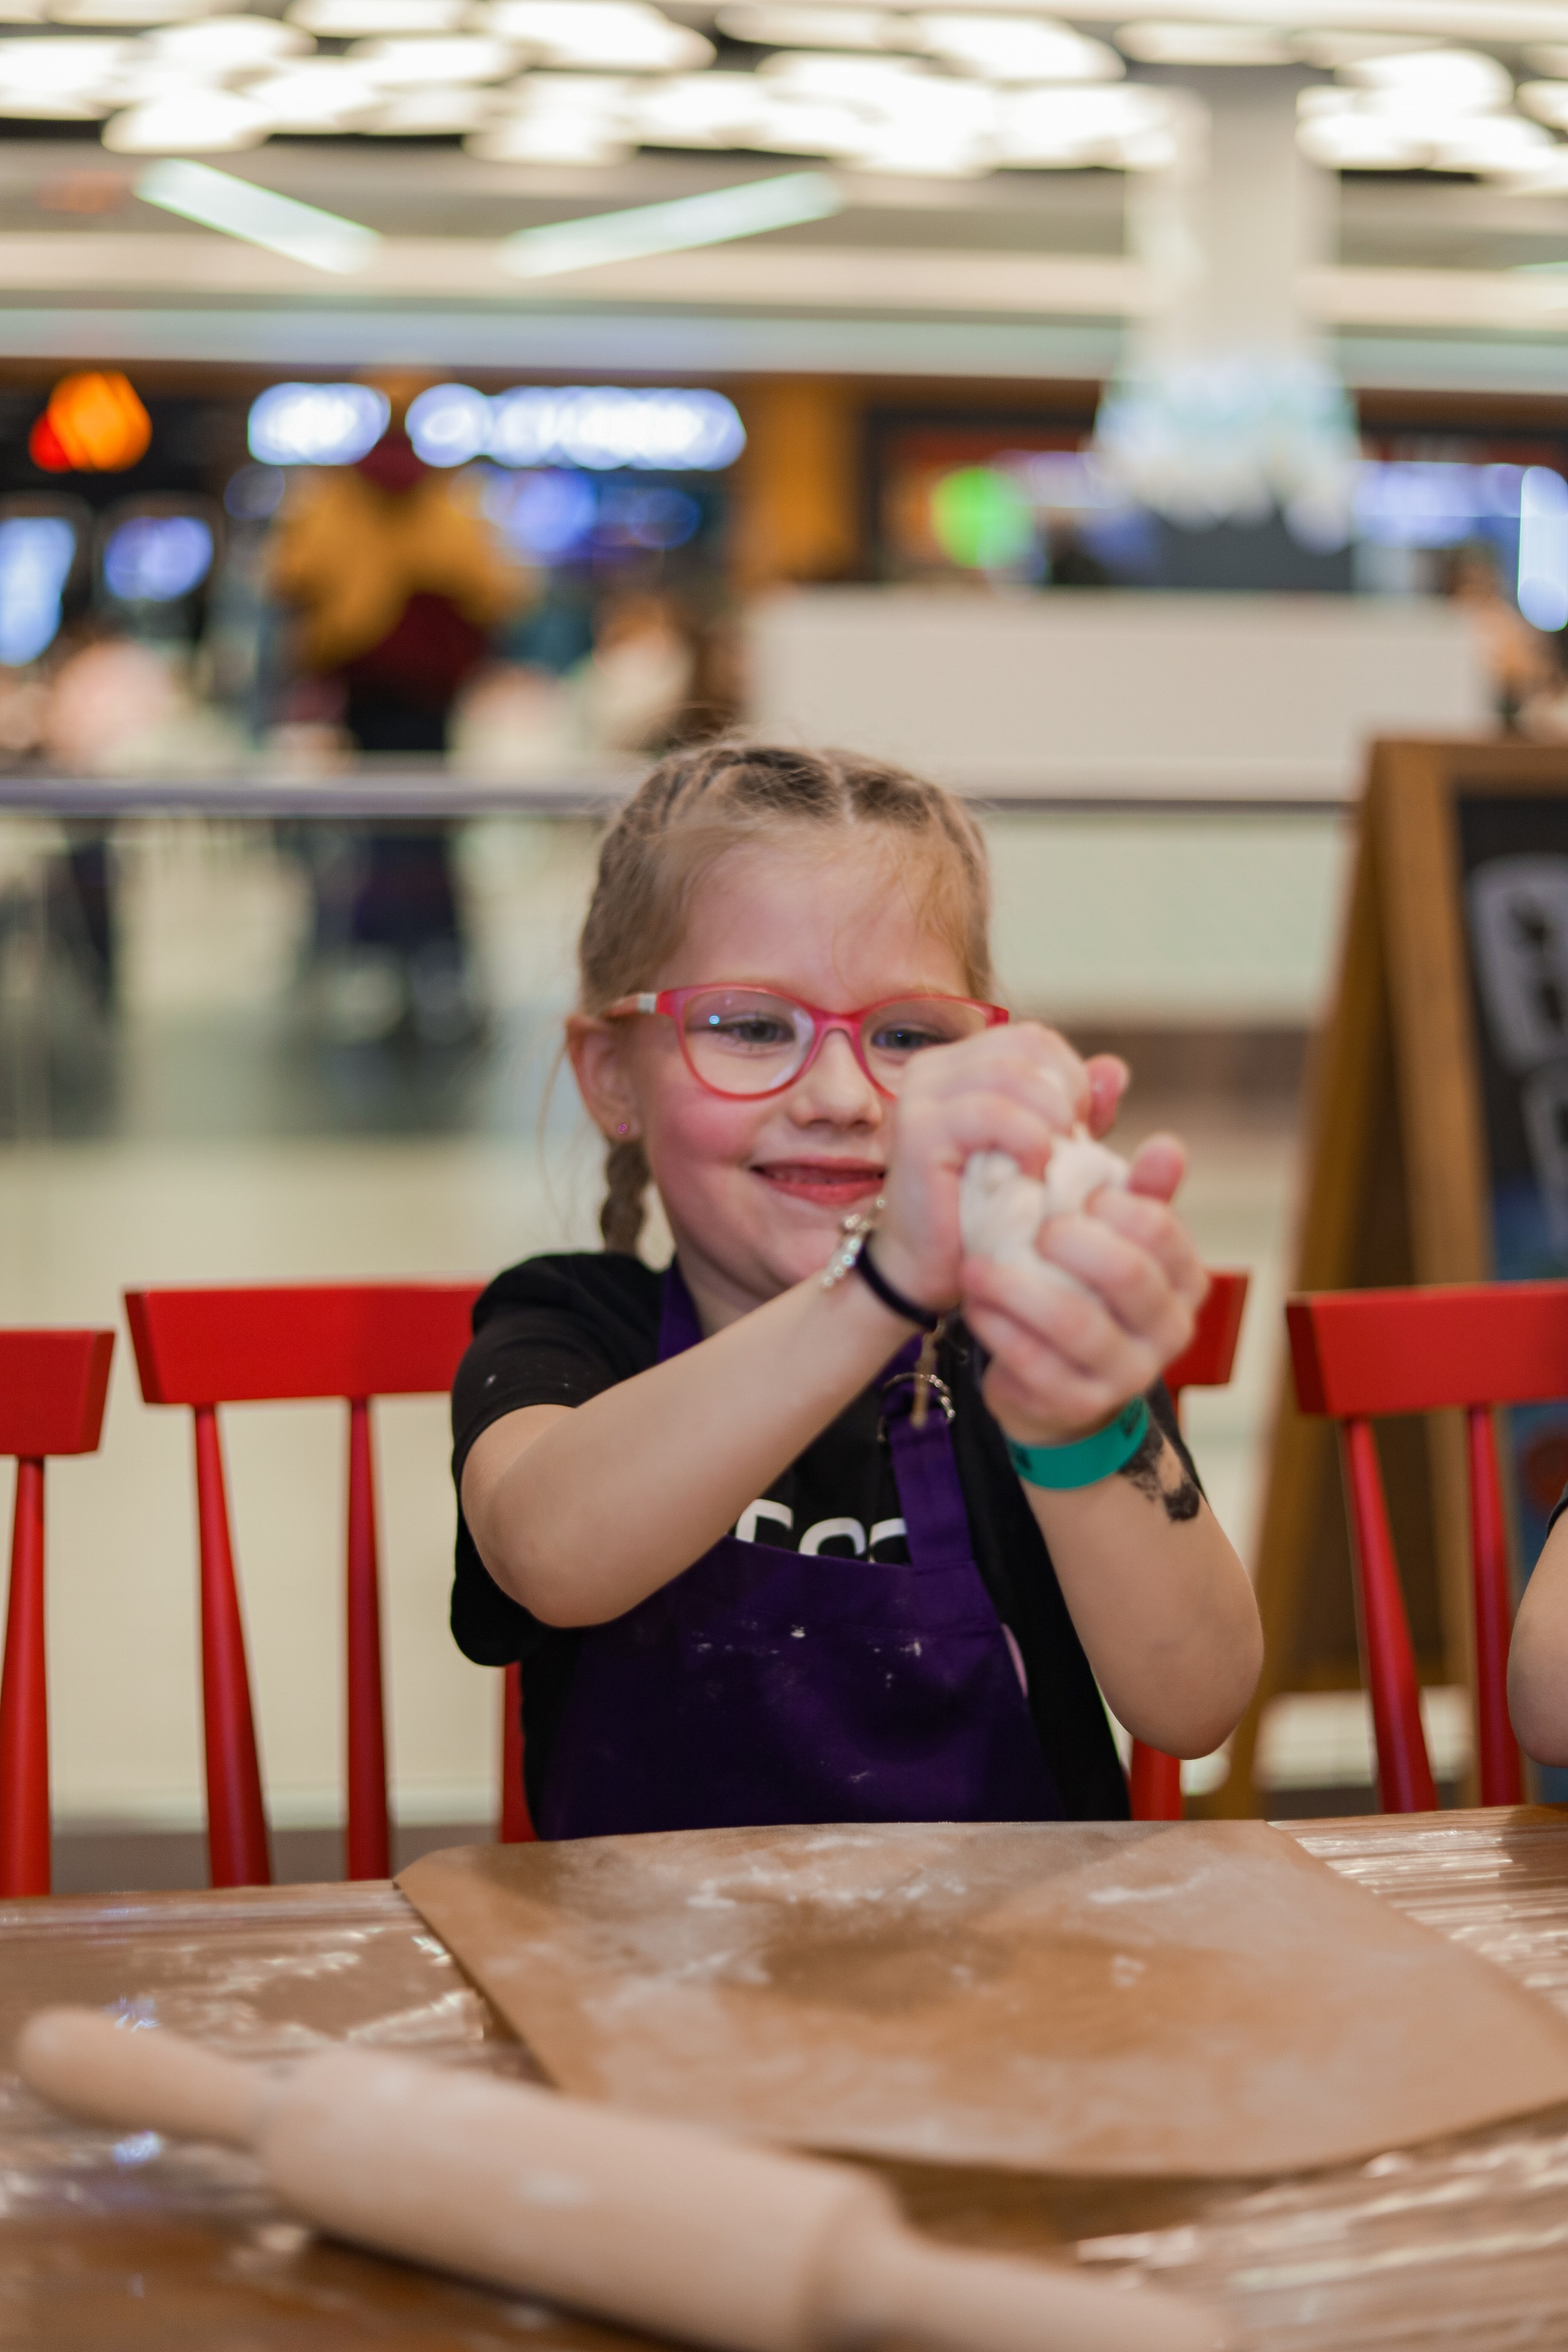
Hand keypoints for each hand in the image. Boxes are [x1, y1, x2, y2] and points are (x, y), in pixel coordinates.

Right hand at [872, 1024, 1128, 1312]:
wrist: (936, 1268)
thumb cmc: (988, 1211)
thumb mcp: (1046, 1151)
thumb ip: (1079, 1110)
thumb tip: (1115, 1070)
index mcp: (960, 1062)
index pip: (1034, 1039)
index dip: (1071, 1079)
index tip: (1076, 1132)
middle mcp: (932, 1068)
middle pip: (1026, 1046)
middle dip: (1066, 1097)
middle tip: (1070, 1149)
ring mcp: (920, 1095)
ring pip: (1012, 1073)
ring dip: (1051, 1119)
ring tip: (1053, 1162)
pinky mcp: (919, 1131)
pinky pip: (993, 1113)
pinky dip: (1029, 1140)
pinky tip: (1033, 1173)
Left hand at [959, 1134, 1207, 1444]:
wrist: (1057, 1384)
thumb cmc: (1085, 1291)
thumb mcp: (1113, 1239)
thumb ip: (1138, 1191)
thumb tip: (1167, 1143)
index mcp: (1186, 1280)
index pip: (1161, 1229)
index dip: (1112, 1204)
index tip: (1070, 1195)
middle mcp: (1171, 1330)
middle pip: (1128, 1274)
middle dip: (1070, 1242)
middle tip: (1031, 1229)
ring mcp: (1129, 1374)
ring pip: (1077, 1323)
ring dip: (1017, 1288)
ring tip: (976, 1267)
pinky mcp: (1082, 1404)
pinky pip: (1036, 1363)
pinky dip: (1000, 1329)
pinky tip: (976, 1305)